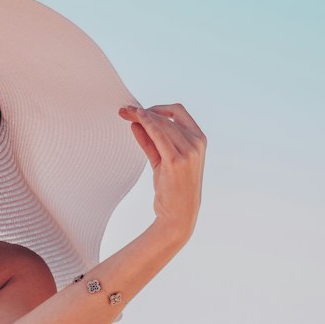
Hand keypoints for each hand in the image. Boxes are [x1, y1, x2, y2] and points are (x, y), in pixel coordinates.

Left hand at [118, 102, 206, 243]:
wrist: (178, 215)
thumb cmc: (173, 189)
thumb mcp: (163, 161)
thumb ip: (151, 142)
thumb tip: (136, 123)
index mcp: (199, 140)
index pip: (178, 112)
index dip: (158, 108)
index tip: (140, 110)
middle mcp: (196, 144)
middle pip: (166, 117)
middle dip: (143, 111)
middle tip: (125, 110)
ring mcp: (188, 152)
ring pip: (161, 124)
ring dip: (140, 116)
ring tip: (125, 113)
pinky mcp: (176, 161)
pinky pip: (158, 135)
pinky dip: (145, 124)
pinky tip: (134, 120)